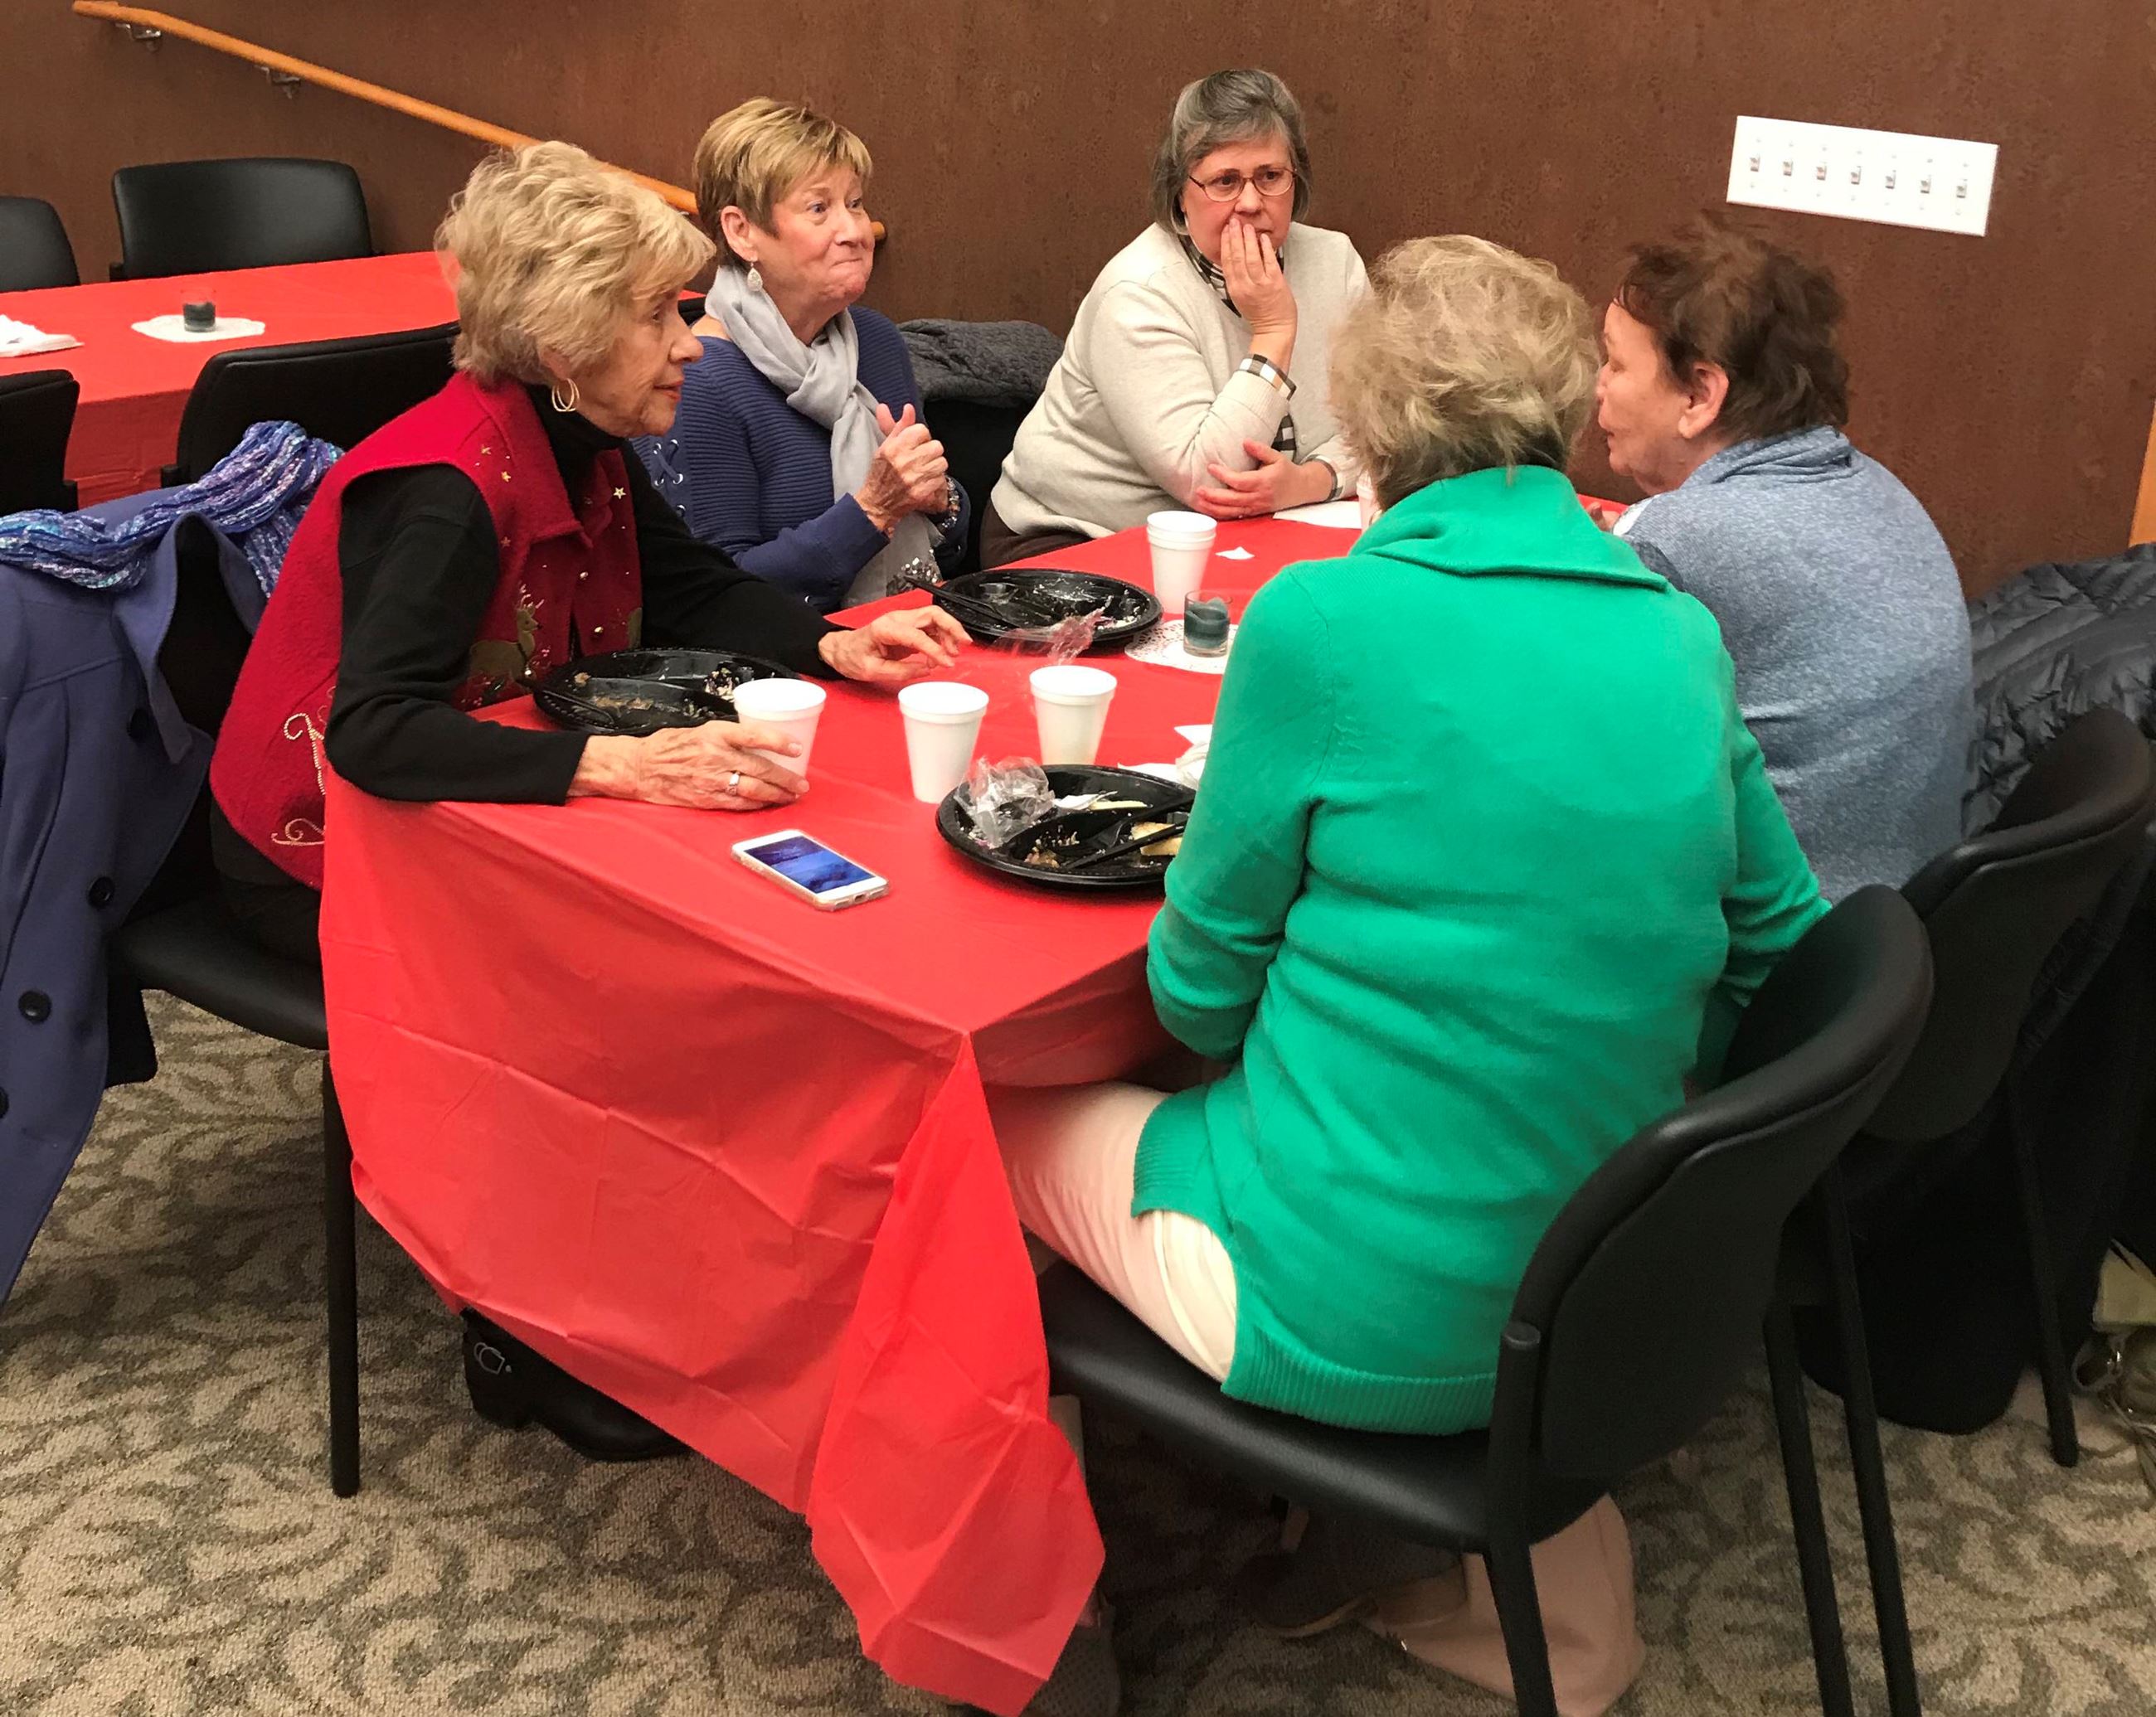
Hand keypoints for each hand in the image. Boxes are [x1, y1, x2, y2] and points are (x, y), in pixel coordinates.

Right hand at [569, 722, 805, 809]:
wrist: (640, 767)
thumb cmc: (670, 745)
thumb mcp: (699, 730)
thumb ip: (727, 737)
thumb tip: (758, 742)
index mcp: (714, 734)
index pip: (753, 736)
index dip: (778, 742)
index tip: (797, 748)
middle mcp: (714, 757)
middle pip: (760, 768)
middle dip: (786, 778)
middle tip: (802, 784)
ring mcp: (711, 780)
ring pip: (753, 789)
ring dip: (777, 794)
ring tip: (792, 796)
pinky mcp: (706, 798)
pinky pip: (738, 803)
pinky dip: (757, 804)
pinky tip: (769, 804)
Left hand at [818, 605, 968, 685]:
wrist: (841, 649)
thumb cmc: (852, 657)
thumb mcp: (872, 671)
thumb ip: (900, 672)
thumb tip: (925, 670)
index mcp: (885, 628)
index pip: (917, 635)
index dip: (935, 649)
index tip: (947, 663)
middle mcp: (897, 619)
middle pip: (933, 614)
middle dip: (952, 627)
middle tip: (964, 645)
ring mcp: (903, 621)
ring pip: (935, 618)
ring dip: (949, 633)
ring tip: (952, 654)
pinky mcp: (907, 628)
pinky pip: (930, 628)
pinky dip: (941, 639)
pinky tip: (941, 654)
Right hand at [854, 402, 949, 532]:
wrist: (876, 504)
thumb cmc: (880, 473)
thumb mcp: (886, 447)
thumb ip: (900, 426)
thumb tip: (908, 408)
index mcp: (894, 447)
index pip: (922, 430)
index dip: (922, 437)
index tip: (916, 445)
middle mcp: (904, 461)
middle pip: (936, 446)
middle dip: (931, 452)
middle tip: (922, 459)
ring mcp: (914, 478)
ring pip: (941, 462)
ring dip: (935, 466)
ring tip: (924, 471)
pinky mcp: (921, 493)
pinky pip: (941, 479)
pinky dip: (935, 481)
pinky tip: (925, 482)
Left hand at [1192, 439, 1333, 519]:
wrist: (1301, 490)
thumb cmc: (1286, 472)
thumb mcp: (1277, 457)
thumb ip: (1261, 449)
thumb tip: (1245, 441)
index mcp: (1263, 482)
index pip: (1240, 481)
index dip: (1224, 475)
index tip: (1211, 467)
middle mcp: (1258, 497)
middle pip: (1232, 500)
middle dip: (1214, 496)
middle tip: (1198, 490)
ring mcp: (1256, 508)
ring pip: (1232, 512)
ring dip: (1214, 508)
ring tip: (1199, 502)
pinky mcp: (1254, 514)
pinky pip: (1235, 517)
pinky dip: (1221, 515)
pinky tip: (1209, 511)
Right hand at [1220, 218, 1295, 342]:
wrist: (1274, 328)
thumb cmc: (1259, 313)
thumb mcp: (1241, 296)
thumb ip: (1237, 278)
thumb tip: (1234, 256)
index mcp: (1235, 289)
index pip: (1227, 262)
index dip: (1225, 244)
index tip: (1225, 231)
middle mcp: (1245, 286)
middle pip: (1237, 257)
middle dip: (1234, 237)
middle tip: (1233, 221)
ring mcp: (1261, 284)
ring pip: (1251, 257)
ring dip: (1248, 240)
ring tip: (1246, 226)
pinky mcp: (1275, 282)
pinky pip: (1269, 261)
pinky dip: (1265, 248)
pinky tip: (1263, 238)